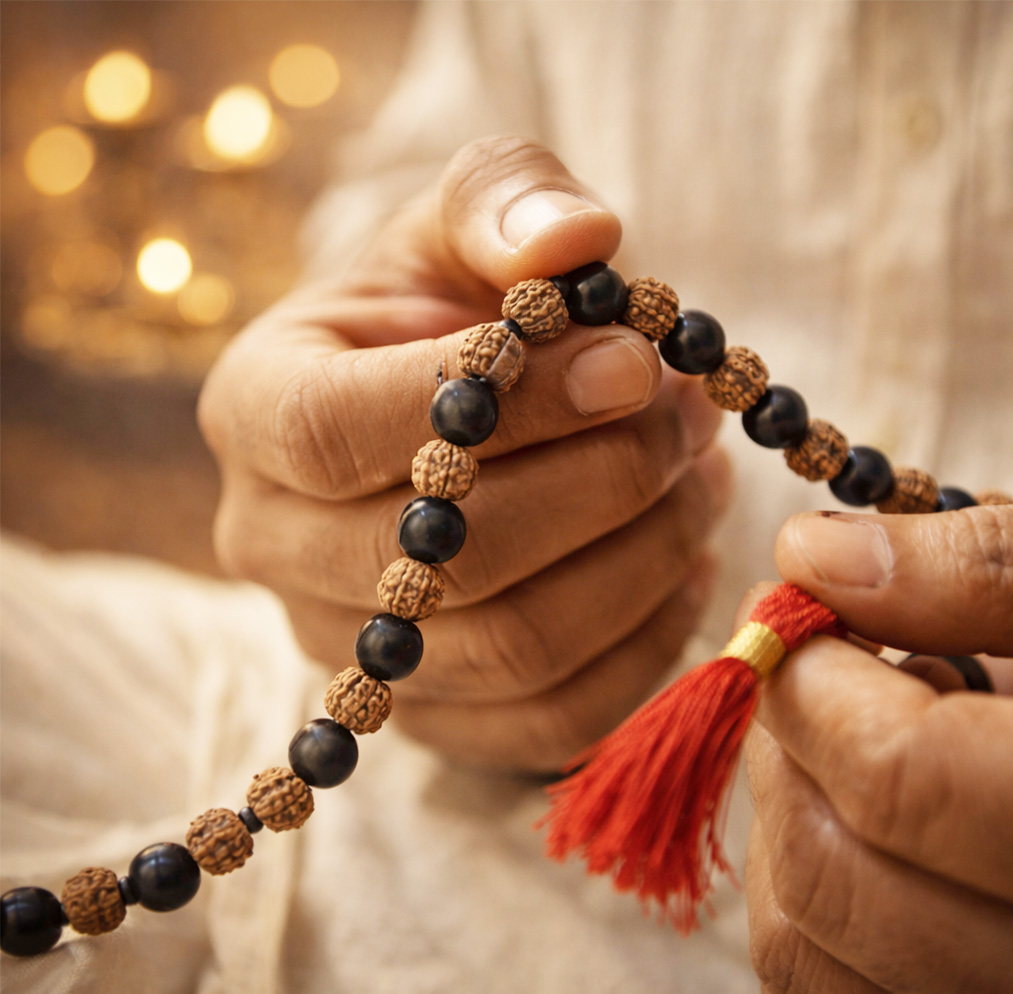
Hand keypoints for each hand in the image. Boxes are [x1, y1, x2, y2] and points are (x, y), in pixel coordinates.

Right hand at [198, 136, 729, 771]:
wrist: (440, 416)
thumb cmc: (442, 312)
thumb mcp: (457, 225)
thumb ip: (505, 202)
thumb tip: (579, 237)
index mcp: (259, 411)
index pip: (341, 429)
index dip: (504, 404)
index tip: (632, 364)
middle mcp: (276, 546)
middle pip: (447, 558)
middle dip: (602, 485)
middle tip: (688, 423)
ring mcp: (355, 651)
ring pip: (512, 648)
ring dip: (641, 560)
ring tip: (701, 480)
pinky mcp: (430, 715)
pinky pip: (550, 719)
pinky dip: (642, 646)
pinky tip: (682, 565)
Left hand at [744, 506, 1012, 993]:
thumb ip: (986, 568)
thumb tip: (813, 556)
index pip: (901, 779)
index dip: (810, 678)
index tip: (788, 606)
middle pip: (833, 872)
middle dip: (787, 745)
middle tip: (815, 672)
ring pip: (804, 948)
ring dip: (790, 818)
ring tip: (862, 748)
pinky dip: (802, 901)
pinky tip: (868, 830)